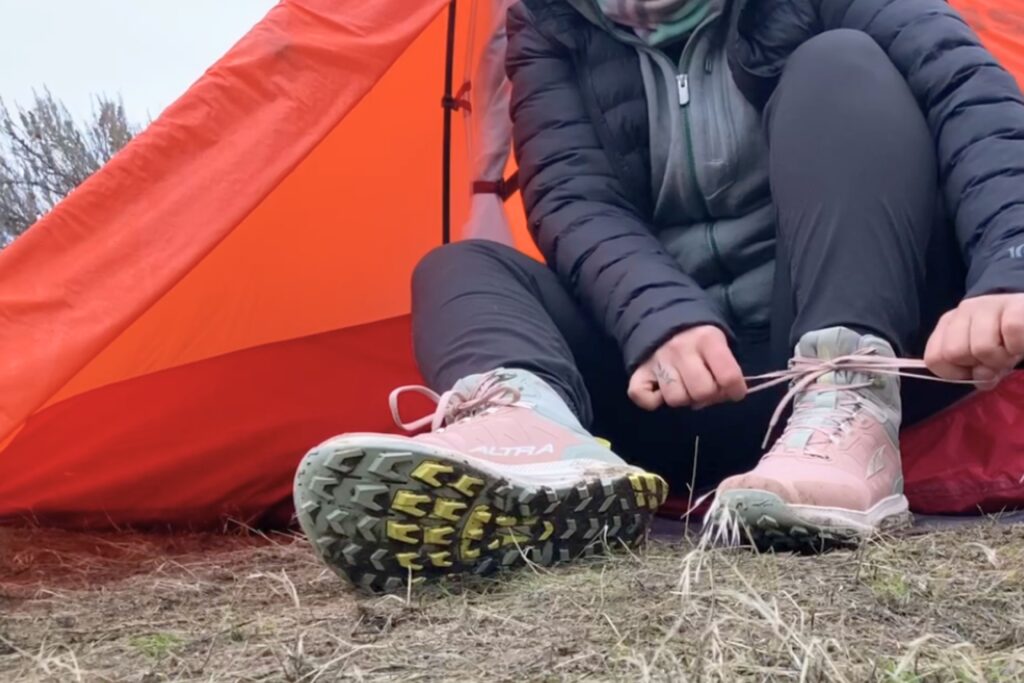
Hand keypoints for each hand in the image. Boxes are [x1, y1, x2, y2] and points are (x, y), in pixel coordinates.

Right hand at [628, 326, 746, 410]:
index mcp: (706, 339)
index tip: (734, 390)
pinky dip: (653, 400)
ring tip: (685, 387)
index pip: (728, 376)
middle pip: (702, 391)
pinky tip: (662, 391)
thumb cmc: (698, 337)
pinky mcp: (639, 371)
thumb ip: (727, 367)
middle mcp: (681, 349)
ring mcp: (657, 360)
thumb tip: (729, 395)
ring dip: (684, 398)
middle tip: (707, 388)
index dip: (736, 390)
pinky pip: (643, 397)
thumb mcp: (719, 341)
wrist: (663, 316)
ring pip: (675, 398)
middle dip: (709, 396)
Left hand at [924, 294, 1023, 384]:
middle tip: (996, 359)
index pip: (933, 359)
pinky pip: (1011, 332)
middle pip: (954, 353)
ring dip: (1001, 359)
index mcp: (948, 324)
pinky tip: (1021, 344)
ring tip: (1011, 351)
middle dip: (978, 365)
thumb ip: (975, 373)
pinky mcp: (1015, 305)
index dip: (955, 373)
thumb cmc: (1006, 342)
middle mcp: (963, 311)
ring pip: (982, 348)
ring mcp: (988, 305)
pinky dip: (1018, 346)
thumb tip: (982, 377)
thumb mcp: (985, 360)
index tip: (974, 368)